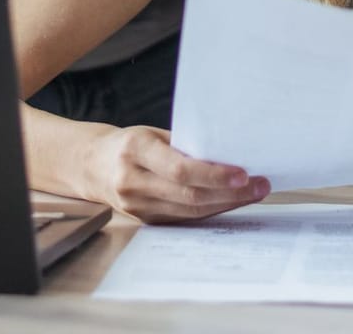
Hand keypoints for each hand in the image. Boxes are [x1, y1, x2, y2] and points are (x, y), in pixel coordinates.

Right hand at [84, 126, 269, 222]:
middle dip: (230, 193)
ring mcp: (137, 206)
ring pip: (191, 211)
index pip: (180, 170)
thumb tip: (227, 153)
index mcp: (135, 151)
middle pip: (190, 195)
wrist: (92, 165)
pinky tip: (230, 201)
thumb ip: (183, 144)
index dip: (213, 174)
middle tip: (260, 186)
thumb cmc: (129, 143)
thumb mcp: (152, 134)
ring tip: (254, 193)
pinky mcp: (145, 220)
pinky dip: (211, 210)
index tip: (243, 173)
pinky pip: (185, 218)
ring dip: (226, 204)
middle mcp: (133, 182)